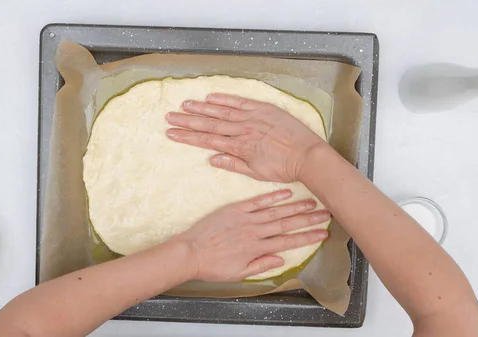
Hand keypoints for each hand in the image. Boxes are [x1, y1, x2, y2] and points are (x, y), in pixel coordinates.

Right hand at [166, 93, 325, 182]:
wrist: (308, 156)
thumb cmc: (284, 168)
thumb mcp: (257, 173)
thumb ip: (233, 165)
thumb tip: (212, 159)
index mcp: (240, 148)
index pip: (208, 141)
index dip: (188, 137)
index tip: (172, 134)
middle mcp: (243, 130)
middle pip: (209, 125)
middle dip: (187, 122)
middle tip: (169, 117)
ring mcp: (253, 118)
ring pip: (222, 112)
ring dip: (201, 109)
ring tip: (184, 105)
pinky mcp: (264, 109)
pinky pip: (240, 102)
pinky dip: (225, 99)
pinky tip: (210, 98)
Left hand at [172, 189, 329, 281]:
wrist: (190, 253)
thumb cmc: (212, 266)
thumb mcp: (238, 273)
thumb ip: (260, 265)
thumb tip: (280, 260)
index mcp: (256, 249)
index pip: (288, 242)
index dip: (307, 237)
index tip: (323, 234)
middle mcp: (254, 232)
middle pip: (286, 224)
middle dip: (308, 219)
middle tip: (326, 214)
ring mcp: (245, 219)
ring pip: (275, 211)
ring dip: (295, 206)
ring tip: (312, 202)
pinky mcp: (234, 210)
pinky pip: (257, 202)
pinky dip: (272, 197)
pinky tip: (286, 193)